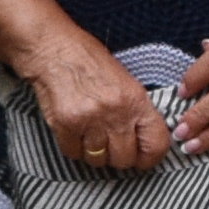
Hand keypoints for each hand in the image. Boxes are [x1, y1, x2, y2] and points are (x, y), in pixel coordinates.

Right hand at [25, 35, 169, 178]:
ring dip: (94, 153)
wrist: (52, 48)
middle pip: (125, 159)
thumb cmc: (88, 59)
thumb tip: (143, 139)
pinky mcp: (66, 125)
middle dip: (118, 156)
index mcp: (136, 99)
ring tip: (90, 134)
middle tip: (110, 144)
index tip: (142, 159)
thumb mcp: (125, 80)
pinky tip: (73, 131)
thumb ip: (136, 110)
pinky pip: (74, 154)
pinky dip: (73, 147)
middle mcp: (116, 113)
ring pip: (98, 160)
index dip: (149, 158)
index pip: (156, 144)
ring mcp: (90, 121)